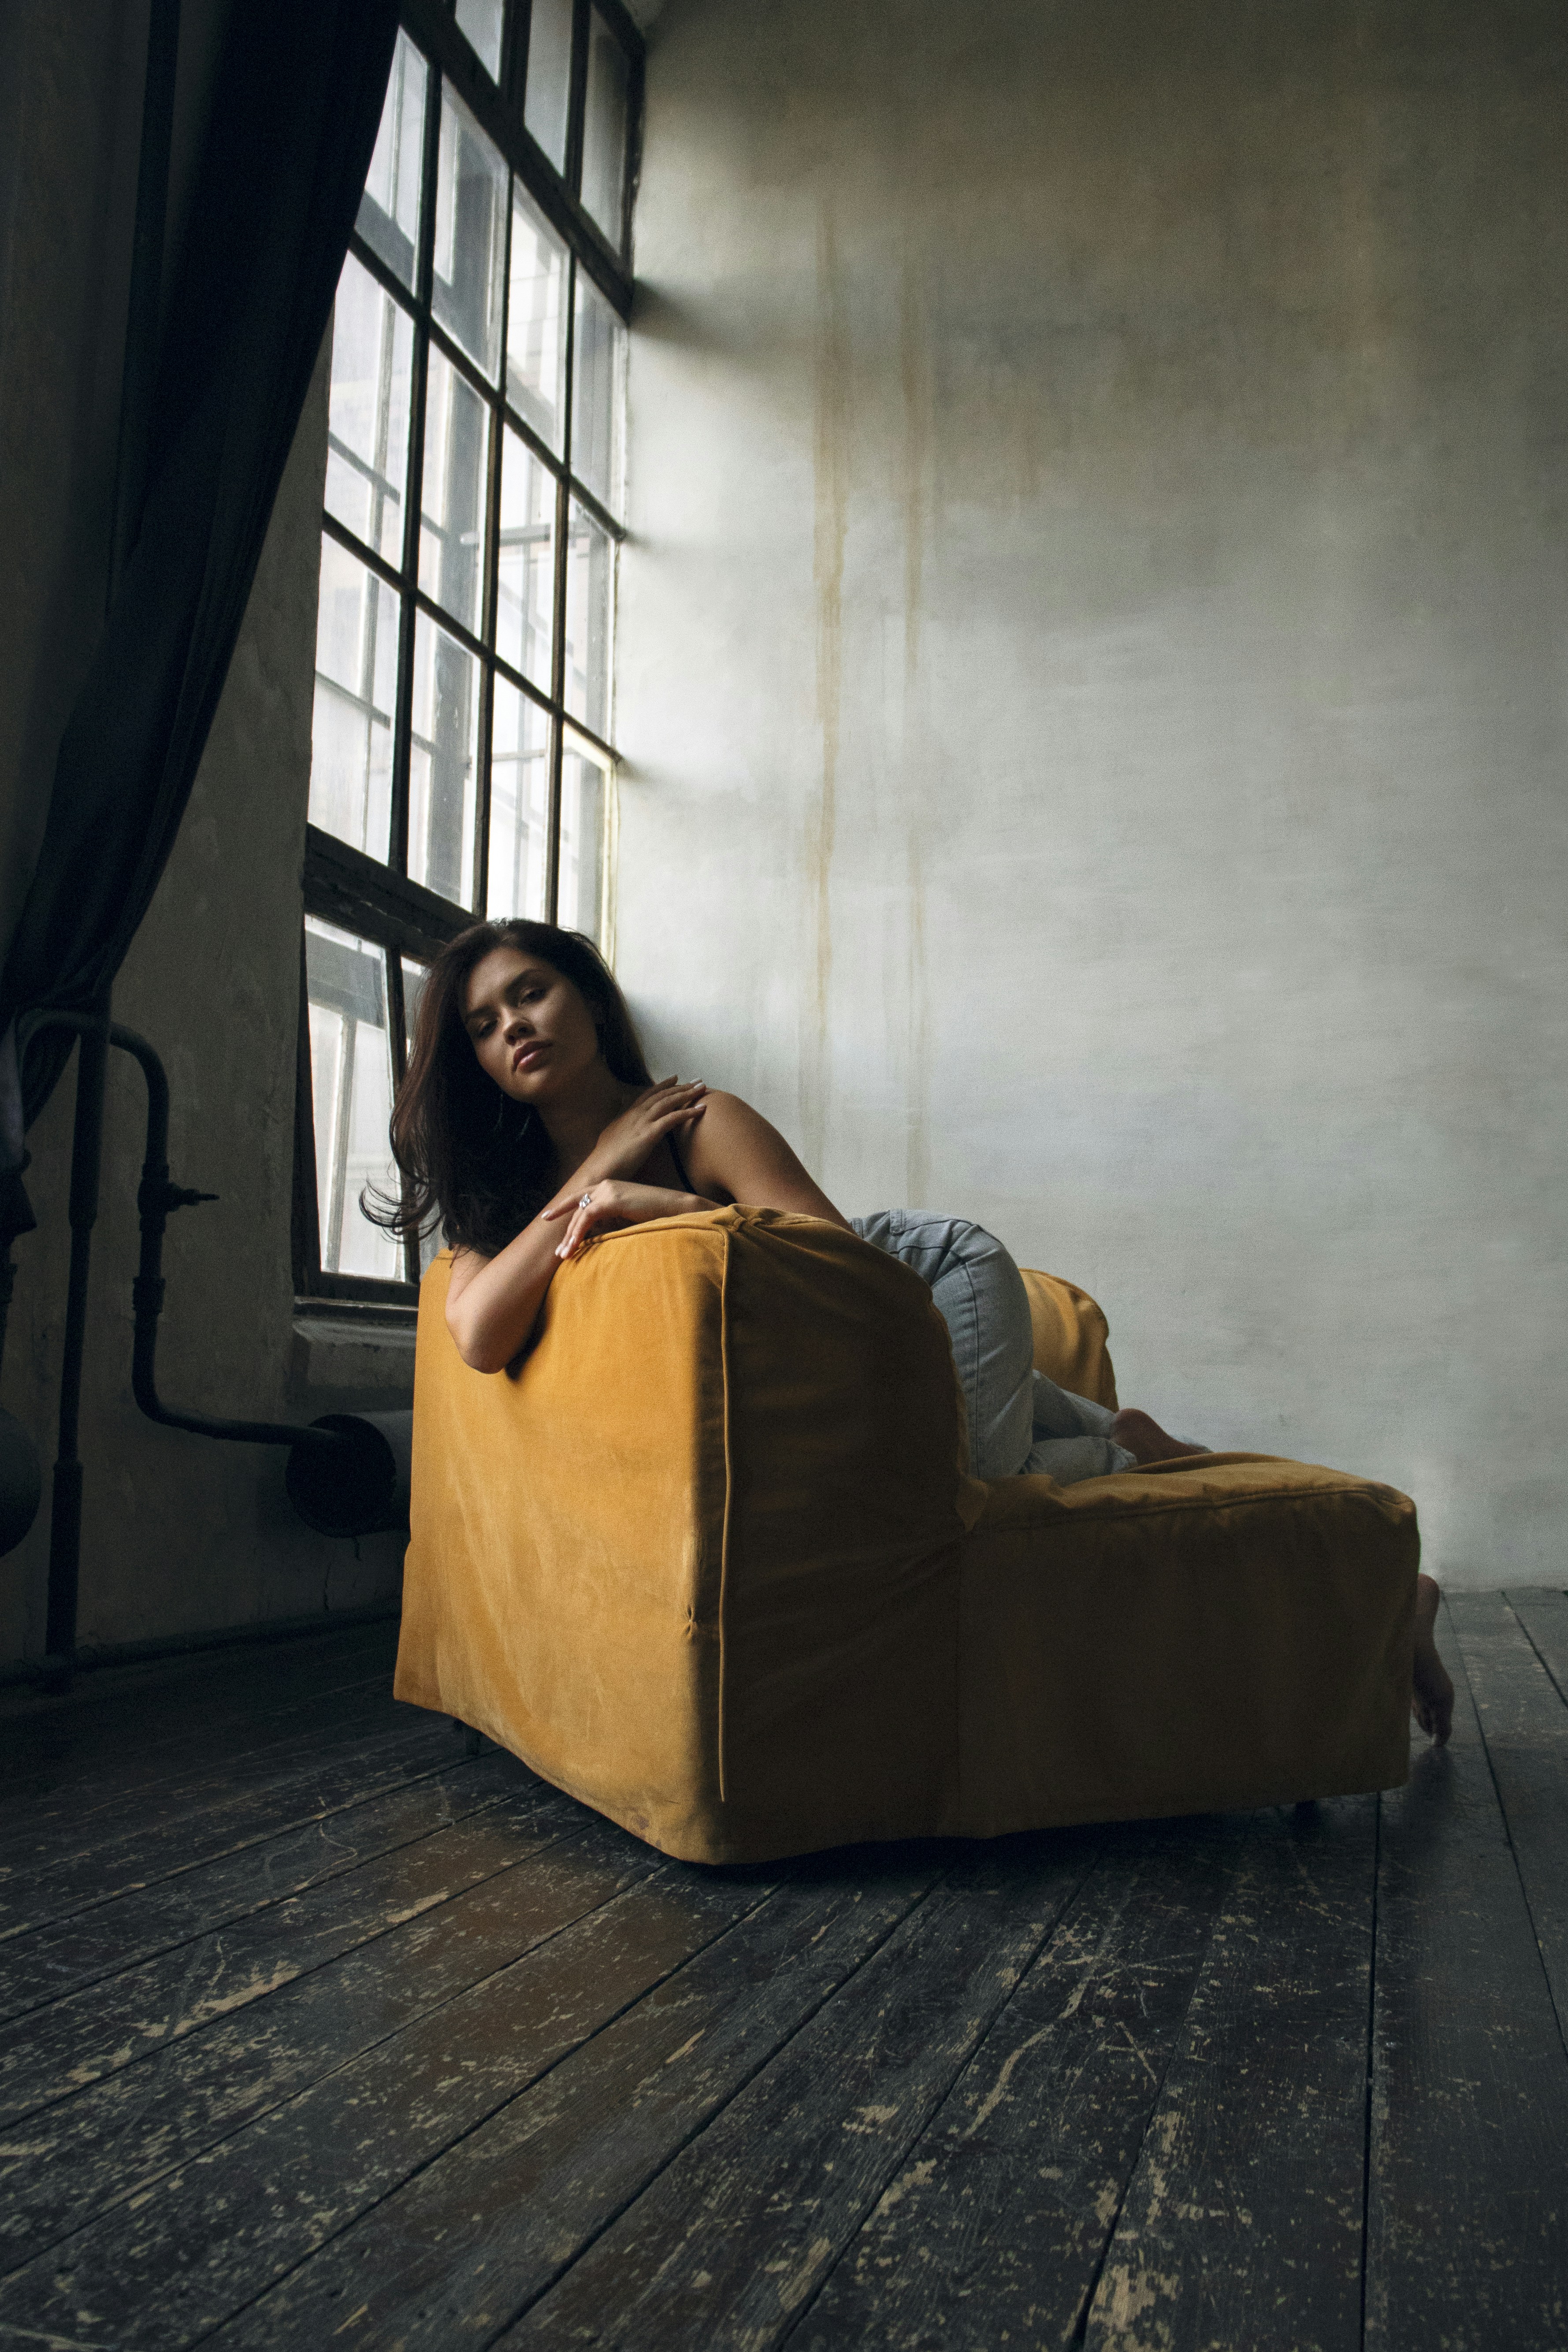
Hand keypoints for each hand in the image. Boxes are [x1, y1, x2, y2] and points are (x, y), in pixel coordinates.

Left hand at [542, 1179, 695, 1259]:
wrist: (677, 1209)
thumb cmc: (658, 1216)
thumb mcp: (628, 1218)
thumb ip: (610, 1221)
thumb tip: (594, 1235)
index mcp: (610, 1187)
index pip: (580, 1196)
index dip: (562, 1206)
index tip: (546, 1217)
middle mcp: (606, 1185)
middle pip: (577, 1207)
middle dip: (566, 1231)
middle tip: (558, 1252)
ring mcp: (609, 1189)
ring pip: (580, 1214)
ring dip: (571, 1236)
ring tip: (564, 1255)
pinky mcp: (613, 1199)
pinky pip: (588, 1217)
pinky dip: (579, 1233)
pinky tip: (574, 1247)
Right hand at [580, 1078, 706, 1184]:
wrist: (599, 1169)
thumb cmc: (605, 1160)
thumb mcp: (611, 1138)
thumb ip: (619, 1129)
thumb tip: (621, 1126)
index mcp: (627, 1116)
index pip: (647, 1095)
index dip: (662, 1086)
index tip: (675, 1078)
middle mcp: (635, 1115)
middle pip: (661, 1095)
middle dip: (680, 1086)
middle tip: (697, 1080)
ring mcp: (642, 1123)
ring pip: (667, 1102)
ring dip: (686, 1094)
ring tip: (703, 1088)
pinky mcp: (649, 1134)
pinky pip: (672, 1119)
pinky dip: (688, 1112)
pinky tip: (701, 1109)